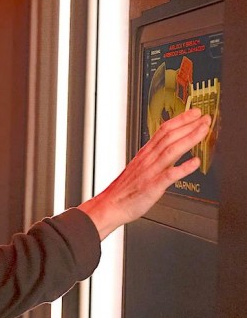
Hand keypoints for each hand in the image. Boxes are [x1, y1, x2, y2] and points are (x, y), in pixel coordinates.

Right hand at [78, 108, 210, 239]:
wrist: (111, 204)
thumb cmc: (126, 189)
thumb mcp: (139, 167)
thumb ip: (154, 157)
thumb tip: (168, 149)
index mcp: (145, 154)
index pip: (163, 130)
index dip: (180, 120)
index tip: (194, 112)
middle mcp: (148, 159)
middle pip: (169, 136)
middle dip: (189, 125)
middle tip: (205, 117)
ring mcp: (150, 172)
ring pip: (171, 150)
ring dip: (189, 138)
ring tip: (204, 130)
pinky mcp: (153, 186)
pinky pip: (169, 175)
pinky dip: (183, 168)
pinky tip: (196, 162)